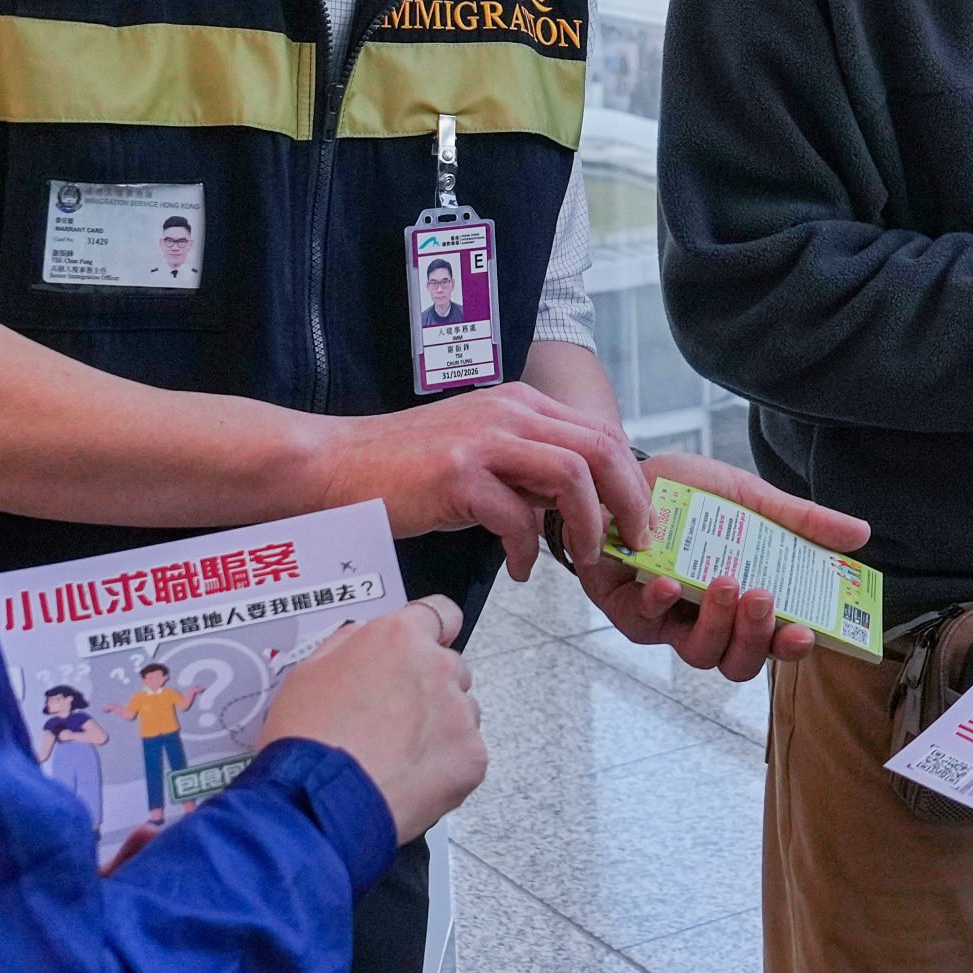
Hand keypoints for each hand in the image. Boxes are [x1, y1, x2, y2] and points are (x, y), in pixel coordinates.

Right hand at [257, 593, 486, 840]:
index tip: (423, 648)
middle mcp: (437, 667)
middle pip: (449, 667)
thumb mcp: (309, 670)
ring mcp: (460, 713)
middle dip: (427, 687)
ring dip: (438, 726)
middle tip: (392, 718)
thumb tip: (367, 641)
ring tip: (396, 755)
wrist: (319, 802)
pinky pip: (466, 753)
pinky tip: (408, 777)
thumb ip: (351, 645)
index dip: (430, 632)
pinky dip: (444, 765)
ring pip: (460, 712)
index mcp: (398, 638)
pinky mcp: (471, 756)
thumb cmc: (307, 740)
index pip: (440, 614)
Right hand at [290, 383, 650, 579]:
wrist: (337, 463)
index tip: (636, 519)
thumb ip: (528, 469)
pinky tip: (519, 568)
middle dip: (628, 501)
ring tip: (580, 556)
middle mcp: (509, 412)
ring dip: (586, 523)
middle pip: (601, 448)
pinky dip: (527, 549)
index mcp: (520, 404)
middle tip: (630, 543)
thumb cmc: (406, 466)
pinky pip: (516, 517)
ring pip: (572, 475)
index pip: (600, 433)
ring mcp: (484, 440)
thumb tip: (577, 506)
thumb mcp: (480, 451)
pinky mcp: (458, 474)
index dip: (629, 479)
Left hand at [578, 453, 870, 682]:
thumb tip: (861, 533)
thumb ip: (802, 521)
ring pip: (698, 653)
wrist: (631, 473)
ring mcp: (669, 623)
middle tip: (762, 598)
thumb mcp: (753, 500)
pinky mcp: (629, 612)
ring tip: (725, 582)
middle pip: (740, 663)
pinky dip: (660, 606)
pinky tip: (669, 583)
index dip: (792, 646)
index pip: (778, 642)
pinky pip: (646, 623)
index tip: (808, 632)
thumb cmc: (694, 495)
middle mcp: (711, 623)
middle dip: (756, 637)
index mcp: (747, 605)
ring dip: (716, 623)